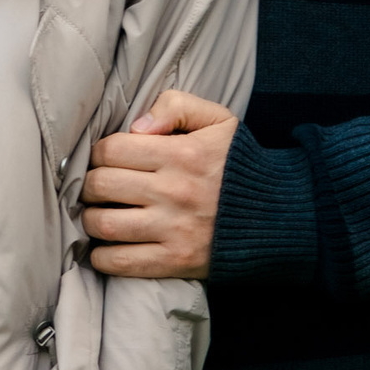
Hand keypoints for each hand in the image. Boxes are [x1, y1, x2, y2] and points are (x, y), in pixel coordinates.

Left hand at [80, 88, 233, 279]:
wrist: (280, 215)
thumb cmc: (239, 165)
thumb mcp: (218, 120)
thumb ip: (176, 106)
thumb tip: (136, 126)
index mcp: (180, 154)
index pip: (111, 150)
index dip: (98, 154)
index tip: (104, 161)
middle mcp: (174, 191)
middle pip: (101, 186)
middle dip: (89, 186)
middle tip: (95, 189)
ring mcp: (174, 229)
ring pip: (104, 225)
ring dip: (90, 220)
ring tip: (96, 215)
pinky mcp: (176, 260)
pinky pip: (121, 262)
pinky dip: (101, 257)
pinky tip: (103, 248)